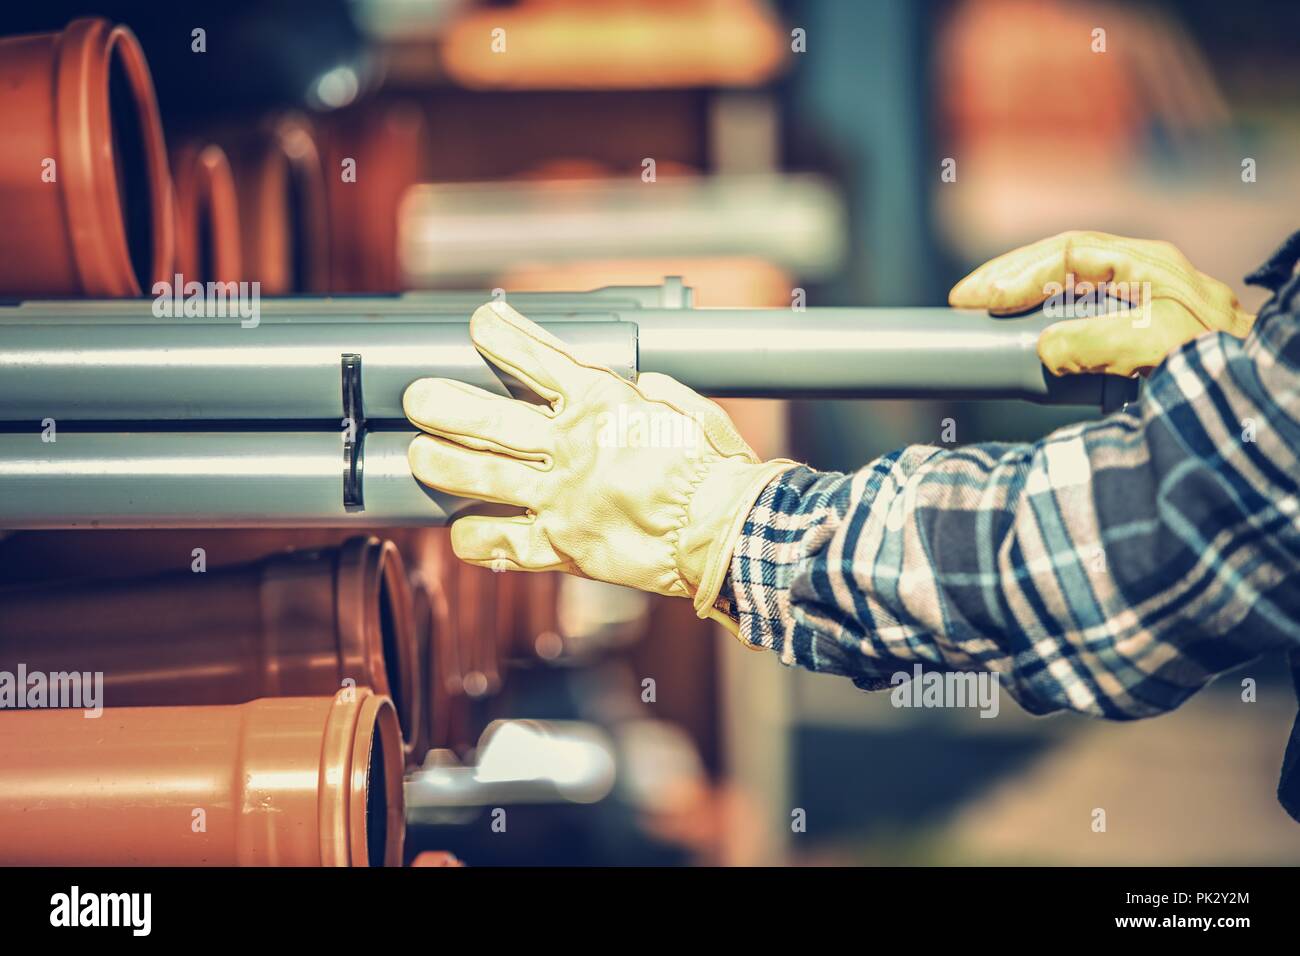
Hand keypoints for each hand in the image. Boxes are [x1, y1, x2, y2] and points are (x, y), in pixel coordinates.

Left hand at [404, 300, 796, 627]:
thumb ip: (657, 394)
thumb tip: (641, 385)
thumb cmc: (718, 471)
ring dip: (444, 464)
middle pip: (491, 420)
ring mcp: (560, 498)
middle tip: (416, 399)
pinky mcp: (562, 546)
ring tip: (417, 455)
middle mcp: (572, 448)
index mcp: (604, 405)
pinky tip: (460, 533)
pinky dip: (476, 539)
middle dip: (446, 407)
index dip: (504, 338)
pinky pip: (502, 544)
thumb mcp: (692, 412)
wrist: (729, 533)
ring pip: (482, 478)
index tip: (479, 322)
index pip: (541, 361)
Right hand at [949, 230, 1254, 376]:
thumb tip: (1044, 347)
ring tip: (984, 311)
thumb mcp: (1155, 348)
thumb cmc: (1217, 366)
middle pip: (1061, 259)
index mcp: (1148, 264)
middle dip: (1008, 276)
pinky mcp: (1138, 332)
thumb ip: (1096, 343)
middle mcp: (1144, 274)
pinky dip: (1045, 319)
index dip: (1017, 273)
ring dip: (1023, 294)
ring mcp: (1141, 301)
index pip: (1066, 251)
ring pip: (1069, 283)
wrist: (1260, 394)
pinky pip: (1081, 313)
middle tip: (964, 301)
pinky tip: (1024, 333)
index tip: (981, 302)